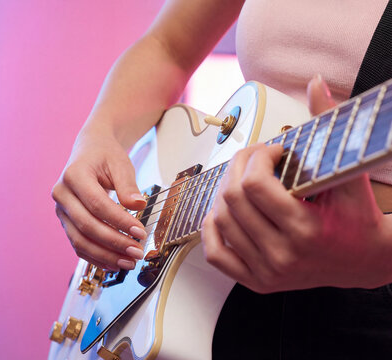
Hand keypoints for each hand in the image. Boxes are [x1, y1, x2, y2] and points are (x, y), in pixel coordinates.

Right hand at [52, 123, 146, 270]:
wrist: (89, 151)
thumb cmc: (105, 156)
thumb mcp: (120, 163)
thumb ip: (128, 184)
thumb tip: (138, 205)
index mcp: (74, 175)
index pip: (97, 204)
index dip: (119, 221)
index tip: (140, 232)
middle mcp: (62, 194)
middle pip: (87, 225)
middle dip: (114, 243)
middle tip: (137, 252)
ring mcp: (61, 210)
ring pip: (80, 240)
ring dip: (105, 255)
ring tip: (129, 262)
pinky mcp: (66, 222)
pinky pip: (78, 245)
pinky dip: (96, 257)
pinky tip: (114, 264)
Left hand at [201, 75, 391, 292]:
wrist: (367, 263)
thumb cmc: (359, 220)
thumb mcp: (350, 176)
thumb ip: (329, 127)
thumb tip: (314, 85)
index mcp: (305, 230)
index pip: (255, 185)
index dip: (258, 157)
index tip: (273, 150)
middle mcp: (282, 255)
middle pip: (233, 198)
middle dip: (239, 166)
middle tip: (255, 158)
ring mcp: (265, 271)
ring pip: (220, 220)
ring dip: (225, 191)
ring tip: (244, 179)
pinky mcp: (256, 281)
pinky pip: (216, 254)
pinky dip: (211, 229)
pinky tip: (223, 211)